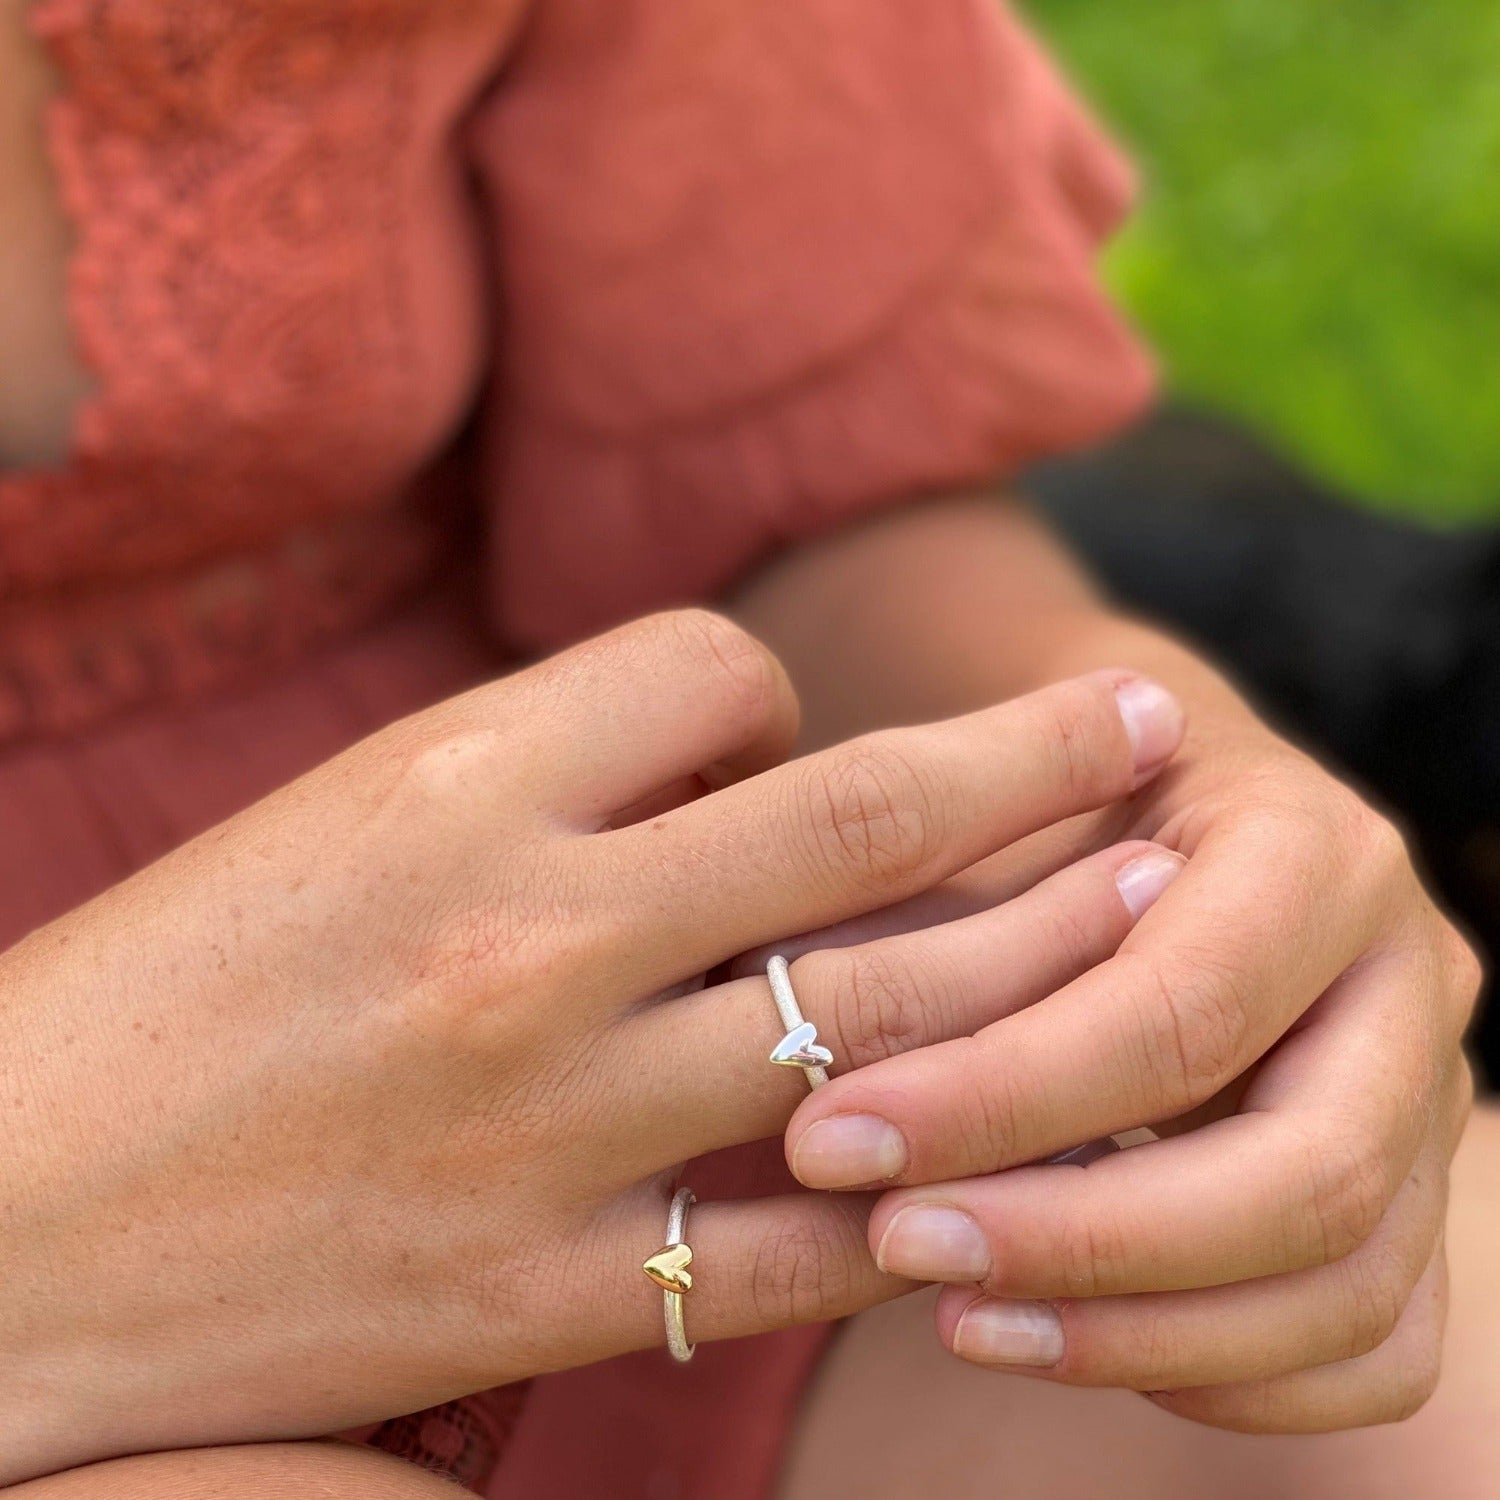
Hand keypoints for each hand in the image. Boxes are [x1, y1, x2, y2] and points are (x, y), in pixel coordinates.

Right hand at [0, 611, 1184, 1482]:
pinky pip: (808, 1236)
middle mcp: (527, 931)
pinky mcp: (549, 1292)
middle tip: (1157, 720)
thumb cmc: (166, 987)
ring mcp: (555, 1122)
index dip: (777, 693)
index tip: (782, 743)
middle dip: (1039, 754)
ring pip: (883, 1013)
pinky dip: (921, 1189)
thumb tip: (743, 764)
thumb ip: (548, 774)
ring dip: (1040, 952)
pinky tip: (1010, 1156)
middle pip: (865, 809)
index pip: (717, 669)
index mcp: (452, 781)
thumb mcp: (343, 814)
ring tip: (1150, 900)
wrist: (6, 1224)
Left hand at [783, 703, 1479, 1432]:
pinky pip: (1369, 1349)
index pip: (1181, 1009)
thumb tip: (787, 1015)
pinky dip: (1217, 1375)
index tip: (835, 1137)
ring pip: (1345, 1288)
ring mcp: (1430, 1099)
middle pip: (1305, 1174)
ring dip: (1136, 1331)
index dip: (1002, 1096)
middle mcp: (1405, 974)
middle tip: (896, 1241)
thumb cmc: (1042, 803)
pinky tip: (1058, 1337)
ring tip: (953, 1313)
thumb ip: (922, 905)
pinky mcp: (1416, 1199)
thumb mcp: (981, 807)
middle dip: (1083, 1239)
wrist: (1146, 813)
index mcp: (1309, 846)